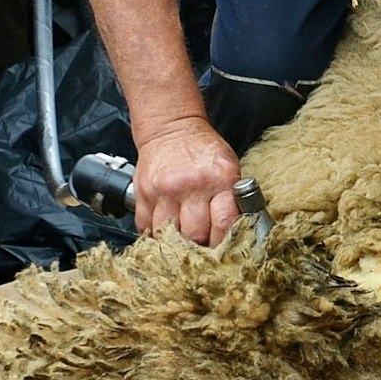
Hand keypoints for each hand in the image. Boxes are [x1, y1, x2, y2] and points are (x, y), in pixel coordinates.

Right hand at [132, 118, 241, 244]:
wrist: (172, 127)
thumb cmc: (203, 149)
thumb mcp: (229, 167)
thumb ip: (232, 198)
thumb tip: (236, 232)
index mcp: (219, 180)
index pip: (224, 224)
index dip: (224, 244)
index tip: (224, 252)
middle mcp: (191, 185)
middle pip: (194, 235)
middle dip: (200, 247)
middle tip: (203, 249)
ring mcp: (164, 190)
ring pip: (168, 235)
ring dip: (175, 243)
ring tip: (182, 242)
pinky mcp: (144, 193)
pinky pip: (145, 227)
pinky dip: (154, 234)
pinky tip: (163, 230)